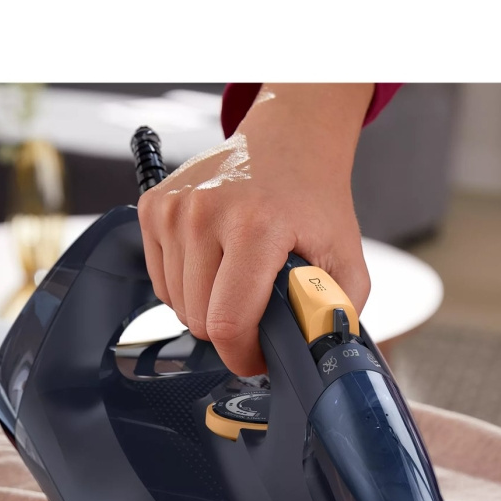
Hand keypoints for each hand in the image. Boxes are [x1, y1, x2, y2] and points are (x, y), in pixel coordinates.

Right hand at [136, 83, 373, 375]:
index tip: (259, 357)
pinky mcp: (153, 207)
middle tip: (259, 316)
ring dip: (208, 309)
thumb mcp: (346, 260)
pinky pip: (161, 281)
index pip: (228, 323)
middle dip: (230, 333)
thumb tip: (316, 356)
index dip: (243, 356)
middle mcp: (206, 213)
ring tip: (241, 284)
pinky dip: (188, 288)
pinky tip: (217, 267)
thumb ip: (337, 314)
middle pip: (199, 320)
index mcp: (256, 227)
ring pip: (177, 305)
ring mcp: (174, 208)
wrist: (289, 142)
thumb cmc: (315, 203)